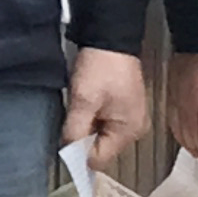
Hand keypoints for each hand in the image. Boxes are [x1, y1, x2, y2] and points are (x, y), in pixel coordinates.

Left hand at [64, 46, 150, 163]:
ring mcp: (131, 118)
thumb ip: (75, 131)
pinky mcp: (125, 108)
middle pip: (101, 148)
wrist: (110, 38)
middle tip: (70, 120)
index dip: (78, 154)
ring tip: (78, 109)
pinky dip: (92, 118)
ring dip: (86, 127)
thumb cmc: (101, 67)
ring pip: (101, 135)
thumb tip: (67, 152)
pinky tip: (84, 105)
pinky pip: (105, 122)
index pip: (99, 158)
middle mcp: (134, 129)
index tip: (63, 140)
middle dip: (82, 139)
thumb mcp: (83, 100)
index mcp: (129, 131)